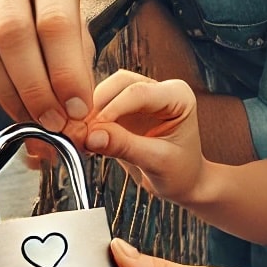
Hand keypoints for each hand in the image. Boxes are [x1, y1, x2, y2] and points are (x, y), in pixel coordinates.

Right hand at [0, 0, 96, 136]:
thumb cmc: (39, 27)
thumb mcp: (69, 38)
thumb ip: (77, 72)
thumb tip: (77, 114)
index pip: (56, 21)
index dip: (66, 72)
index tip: (74, 109)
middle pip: (13, 34)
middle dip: (35, 88)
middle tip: (49, 120)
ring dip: (7, 93)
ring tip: (25, 113)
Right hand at [86, 69, 204, 204]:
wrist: (182, 183)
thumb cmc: (181, 172)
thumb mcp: (157, 161)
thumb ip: (125, 146)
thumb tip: (93, 136)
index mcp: (178, 96)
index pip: (139, 92)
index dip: (113, 109)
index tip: (94, 130)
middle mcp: (159, 90)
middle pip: (119, 83)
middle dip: (99, 107)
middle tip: (84, 134)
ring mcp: (140, 98)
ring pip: (106, 91)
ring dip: (91, 112)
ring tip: (83, 138)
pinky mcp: (124, 109)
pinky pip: (101, 106)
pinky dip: (90, 120)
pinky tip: (86, 139)